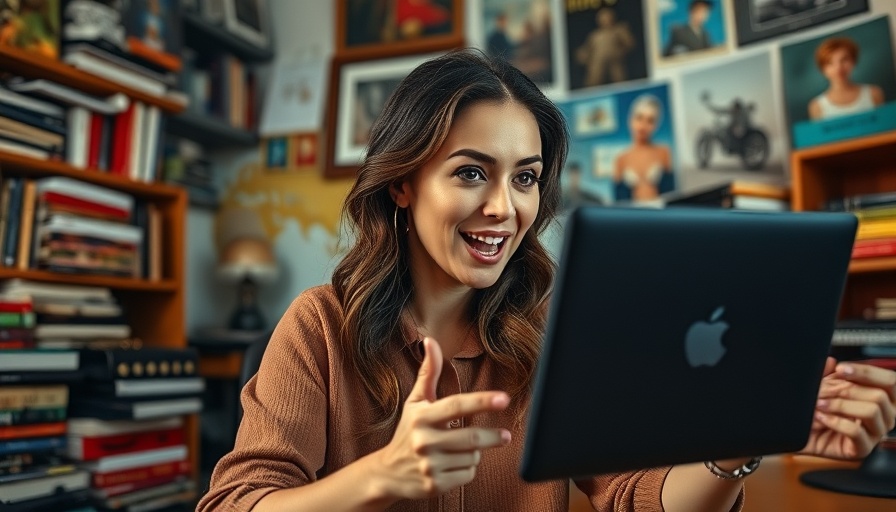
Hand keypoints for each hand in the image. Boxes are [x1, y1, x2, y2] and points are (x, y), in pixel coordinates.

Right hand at [370, 338, 510, 501]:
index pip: (456, 405)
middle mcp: (424, 441)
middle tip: (505, 435)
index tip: (503, 399)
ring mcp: (429, 465)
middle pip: (472, 437)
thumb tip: (430, 341)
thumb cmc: (407, 431)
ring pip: (472, 457)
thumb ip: (428, 372)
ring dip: (475, 453)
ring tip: (462, 449)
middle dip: (493, 437)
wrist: (388, 473)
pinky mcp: (434, 485)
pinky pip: (467, 475)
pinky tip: (454, 465)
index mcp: (421, 417)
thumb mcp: (415, 402)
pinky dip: (468, 469)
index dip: (481, 401)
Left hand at [800, 357, 895, 459]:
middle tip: (823, 390)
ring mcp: (875, 434)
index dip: (868, 372)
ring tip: (820, 404)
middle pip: (880, 395)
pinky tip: (821, 416)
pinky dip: (835, 421)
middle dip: (847, 389)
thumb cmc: (816, 409)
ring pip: (872, 411)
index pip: (891, 381)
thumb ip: (830, 373)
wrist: (799, 432)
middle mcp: (885, 416)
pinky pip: (856, 432)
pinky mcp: (862, 449)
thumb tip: (831, 361)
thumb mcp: (824, 385)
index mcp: (883, 398)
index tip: (842, 369)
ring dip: (840, 404)